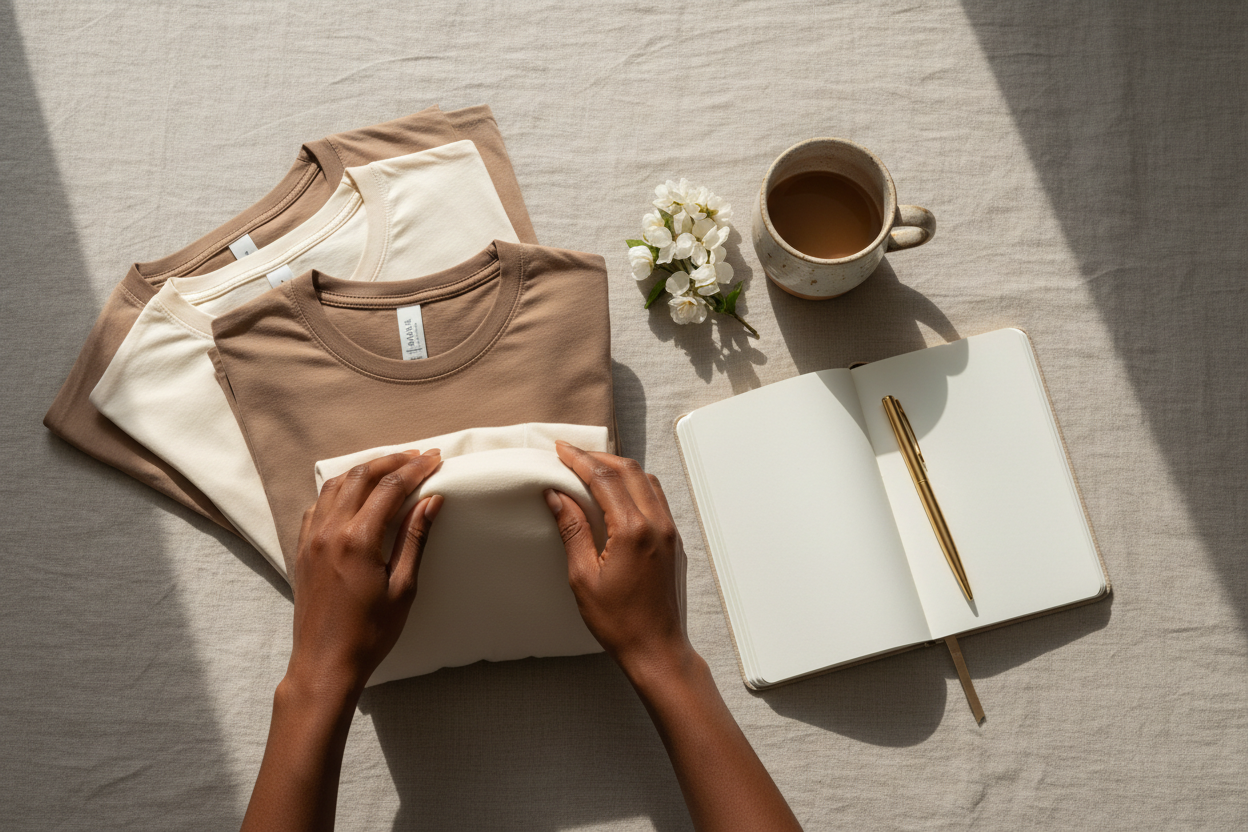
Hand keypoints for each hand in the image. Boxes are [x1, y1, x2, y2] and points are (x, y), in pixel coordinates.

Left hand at [286, 448, 443, 699]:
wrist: (325, 662)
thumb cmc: (370, 632)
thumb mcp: (403, 587)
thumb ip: (414, 537)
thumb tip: (432, 500)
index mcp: (358, 540)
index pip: (391, 487)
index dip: (416, 469)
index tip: (436, 459)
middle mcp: (330, 531)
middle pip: (362, 475)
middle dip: (393, 461)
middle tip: (418, 456)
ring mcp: (311, 538)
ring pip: (337, 484)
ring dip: (365, 470)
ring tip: (391, 467)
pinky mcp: (302, 548)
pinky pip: (318, 504)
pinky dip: (340, 489)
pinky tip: (355, 493)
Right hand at [543, 441, 689, 679]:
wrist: (657, 648)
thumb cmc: (618, 621)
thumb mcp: (583, 576)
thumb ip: (572, 529)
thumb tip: (556, 495)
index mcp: (633, 530)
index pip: (604, 478)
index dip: (580, 459)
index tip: (560, 449)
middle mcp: (658, 524)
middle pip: (629, 471)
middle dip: (599, 457)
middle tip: (571, 454)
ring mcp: (670, 531)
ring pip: (647, 480)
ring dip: (619, 469)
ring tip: (591, 470)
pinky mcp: (674, 541)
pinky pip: (656, 499)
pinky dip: (635, 485)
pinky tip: (616, 494)